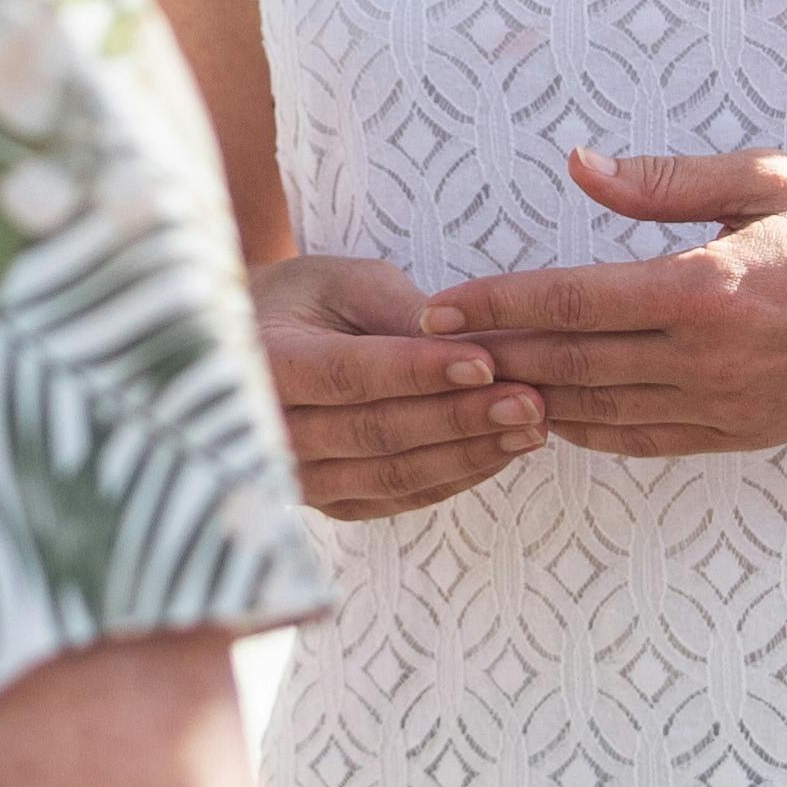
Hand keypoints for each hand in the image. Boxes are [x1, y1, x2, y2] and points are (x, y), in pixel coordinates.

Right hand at [253, 254, 541, 522]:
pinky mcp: (331, 503)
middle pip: (374, 433)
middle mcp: (268, 435)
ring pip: (390, 475)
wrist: (256, 349)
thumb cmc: (307, 300)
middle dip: (459, 417)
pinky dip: (454, 476)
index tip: (485, 363)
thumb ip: (396, 311)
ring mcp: (298, 478)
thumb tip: (461, 341)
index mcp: (262, 365)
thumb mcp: (343, 283)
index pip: (347, 376)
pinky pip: (398, 498)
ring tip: (531, 426)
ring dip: (467, 453)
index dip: (417, 373)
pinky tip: (502, 451)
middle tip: (529, 399)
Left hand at [417, 148, 786, 461]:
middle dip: (491, 356)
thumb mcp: (766, 179)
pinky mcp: (735, 435)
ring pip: (595, 412)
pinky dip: (585, 430)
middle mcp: (706, 358)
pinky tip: (548, 414)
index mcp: (706, 288)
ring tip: (468, 385)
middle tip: (426, 351)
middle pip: (568, 363)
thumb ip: (664, 182)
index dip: (495, 303)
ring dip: (528, 400)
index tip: (436, 305)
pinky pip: (639, 440)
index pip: (572, 299)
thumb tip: (577, 165)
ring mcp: (720, 406)